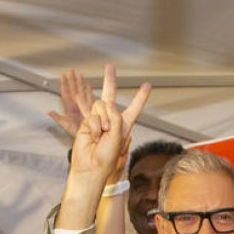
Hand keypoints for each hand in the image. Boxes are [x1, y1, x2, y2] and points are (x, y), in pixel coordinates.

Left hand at [47, 69, 94, 139]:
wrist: (87, 139)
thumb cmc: (76, 134)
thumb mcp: (66, 126)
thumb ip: (58, 118)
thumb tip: (49, 112)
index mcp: (69, 107)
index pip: (66, 93)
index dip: (64, 84)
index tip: (63, 75)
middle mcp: (76, 105)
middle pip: (73, 90)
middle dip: (72, 80)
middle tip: (71, 71)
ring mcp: (83, 107)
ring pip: (81, 92)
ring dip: (80, 84)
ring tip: (80, 75)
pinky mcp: (90, 109)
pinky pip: (90, 98)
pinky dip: (89, 91)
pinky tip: (89, 86)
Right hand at [69, 64, 150, 182]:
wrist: (89, 167)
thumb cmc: (106, 158)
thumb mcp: (118, 137)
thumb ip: (115, 118)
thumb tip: (107, 104)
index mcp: (124, 125)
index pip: (134, 108)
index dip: (140, 97)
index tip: (147, 85)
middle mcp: (111, 120)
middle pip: (111, 96)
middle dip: (109, 81)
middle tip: (109, 66)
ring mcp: (98, 120)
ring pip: (101, 106)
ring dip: (102, 120)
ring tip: (101, 134)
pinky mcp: (86, 121)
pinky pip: (92, 115)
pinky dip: (93, 125)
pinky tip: (92, 136)